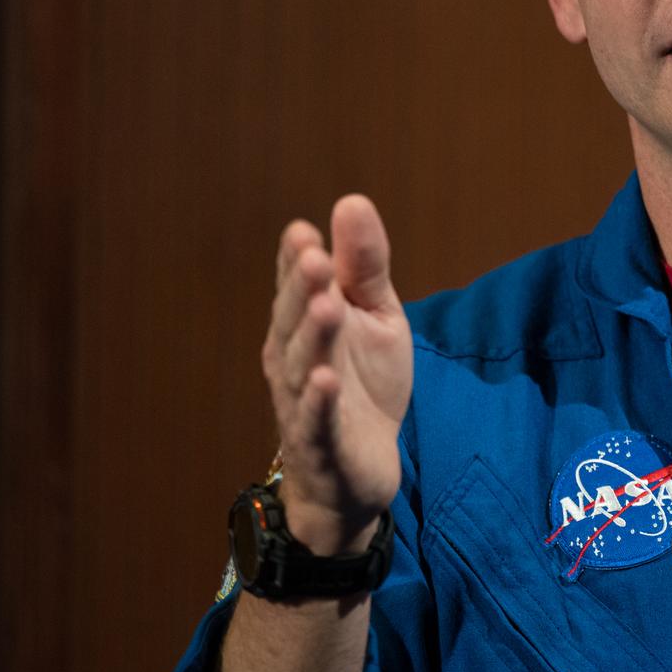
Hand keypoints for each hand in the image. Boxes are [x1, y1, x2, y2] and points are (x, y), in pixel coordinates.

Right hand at [261, 194, 411, 555]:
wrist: (358, 470)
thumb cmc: (363, 385)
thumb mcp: (376, 318)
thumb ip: (365, 267)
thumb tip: (352, 201)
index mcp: (304, 324)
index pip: (297, 287)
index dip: (297, 262)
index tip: (303, 232)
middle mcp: (295, 361)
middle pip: (296, 321)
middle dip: (304, 289)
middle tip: (316, 257)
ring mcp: (304, 404)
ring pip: (304, 368)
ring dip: (313, 338)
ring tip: (326, 306)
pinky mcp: (323, 446)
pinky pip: (316, 422)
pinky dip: (318, 403)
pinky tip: (325, 380)